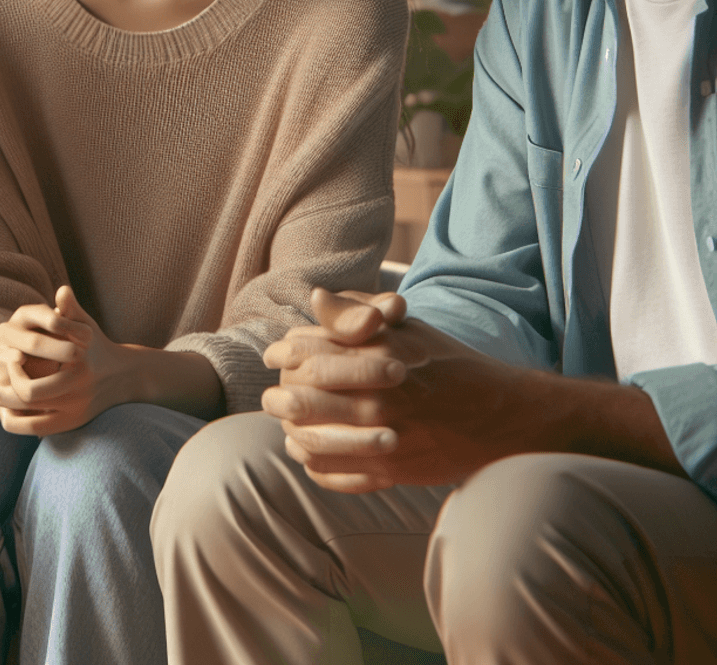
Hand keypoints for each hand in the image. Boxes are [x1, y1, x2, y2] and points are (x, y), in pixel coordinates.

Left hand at [0, 286, 131, 435]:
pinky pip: (37, 431)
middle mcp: (77, 395)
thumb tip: (62, 289)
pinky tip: (10, 410)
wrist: (122, 376)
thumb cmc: (96, 345)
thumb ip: (71, 310)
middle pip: (28, 401)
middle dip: (5, 392)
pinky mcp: (73, 425)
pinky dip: (18, 423)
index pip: (31, 381)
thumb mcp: (86, 325)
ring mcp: (75, 414)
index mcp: (77, 369)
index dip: (12, 370)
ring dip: (6, 410)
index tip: (10, 357)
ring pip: (28, 423)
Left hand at [261, 287, 523, 492]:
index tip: (275, 355)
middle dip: (279, 396)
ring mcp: (383, 439)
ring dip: (292, 433)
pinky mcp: (391, 472)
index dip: (283, 353)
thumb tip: (314, 298)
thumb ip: (355, 313)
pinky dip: (314, 464)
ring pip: (310, 441)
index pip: (306, 354)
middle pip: (300, 399)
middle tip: (273, 396)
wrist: (500, 416)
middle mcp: (378, 399)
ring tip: (288, 426)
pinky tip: (311, 453)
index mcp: (377, 357)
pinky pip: (333, 474)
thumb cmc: (447, 363)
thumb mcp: (406, 327)